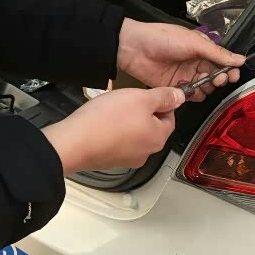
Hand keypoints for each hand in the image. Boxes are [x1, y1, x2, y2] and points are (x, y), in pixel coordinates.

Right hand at [42, 87, 184, 174]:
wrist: (74, 142)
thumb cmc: (107, 121)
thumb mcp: (142, 98)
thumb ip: (164, 97)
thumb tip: (180, 97)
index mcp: (159, 138)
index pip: (170, 117)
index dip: (160, 103)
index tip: (148, 95)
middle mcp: (146, 152)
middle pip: (152, 126)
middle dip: (141, 112)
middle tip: (126, 101)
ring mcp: (127, 158)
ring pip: (134, 134)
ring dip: (126, 121)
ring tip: (111, 111)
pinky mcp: (109, 160)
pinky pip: (117, 142)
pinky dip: (112, 131)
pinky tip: (101, 122)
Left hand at [116, 19, 245, 101]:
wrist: (134, 48)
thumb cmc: (164, 39)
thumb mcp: (194, 43)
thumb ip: (217, 54)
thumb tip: (241, 60)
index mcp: (202, 49)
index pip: (222, 61)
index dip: (229, 69)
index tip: (233, 76)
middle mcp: (196, 62)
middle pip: (215, 76)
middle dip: (219, 79)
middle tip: (217, 80)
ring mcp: (186, 75)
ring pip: (204, 88)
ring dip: (207, 89)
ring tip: (203, 85)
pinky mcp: (175, 87)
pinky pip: (190, 95)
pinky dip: (193, 95)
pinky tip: (190, 91)